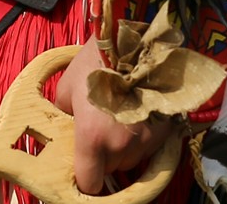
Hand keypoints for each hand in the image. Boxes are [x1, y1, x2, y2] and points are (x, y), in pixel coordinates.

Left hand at [56, 38, 173, 195]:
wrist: (134, 42)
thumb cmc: (95, 62)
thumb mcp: (67, 88)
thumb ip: (63, 115)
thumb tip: (63, 127)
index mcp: (91, 139)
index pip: (90, 184)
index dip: (87, 180)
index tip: (86, 171)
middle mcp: (120, 147)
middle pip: (112, 169)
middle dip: (106, 156)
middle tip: (101, 130)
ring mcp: (145, 140)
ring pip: (132, 158)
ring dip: (125, 147)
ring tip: (120, 118)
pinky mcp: (164, 130)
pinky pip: (150, 145)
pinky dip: (143, 136)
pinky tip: (138, 114)